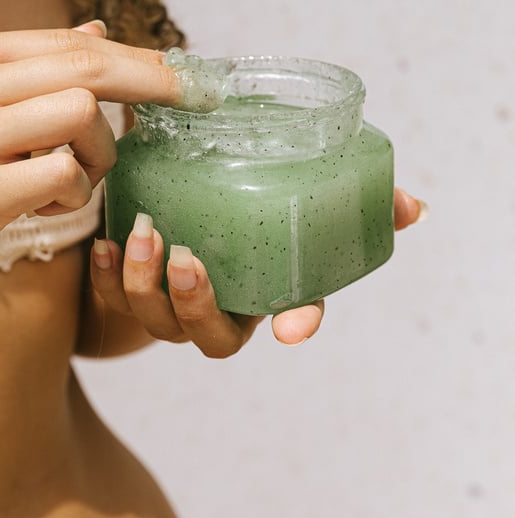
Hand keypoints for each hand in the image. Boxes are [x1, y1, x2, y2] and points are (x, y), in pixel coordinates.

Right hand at [0, 24, 179, 317]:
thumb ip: (29, 67)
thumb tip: (97, 30)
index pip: (69, 42)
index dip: (137, 55)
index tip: (185, 72)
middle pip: (87, 65)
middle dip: (154, 82)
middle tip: (198, 98)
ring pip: (84, 116)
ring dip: (99, 155)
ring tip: (69, 179)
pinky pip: (67, 177)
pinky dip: (73, 196)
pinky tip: (43, 209)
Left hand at [90, 187, 427, 353]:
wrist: (164, 186)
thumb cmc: (236, 188)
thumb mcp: (288, 180)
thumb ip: (348, 190)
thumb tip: (415, 206)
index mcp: (265, 281)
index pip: (295, 308)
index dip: (299, 319)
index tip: (290, 327)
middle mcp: (221, 302)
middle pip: (215, 336)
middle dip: (198, 305)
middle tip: (187, 258)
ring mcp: (171, 302)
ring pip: (159, 323)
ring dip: (146, 285)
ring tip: (141, 234)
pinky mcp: (125, 287)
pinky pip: (112, 301)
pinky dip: (106, 278)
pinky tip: (102, 241)